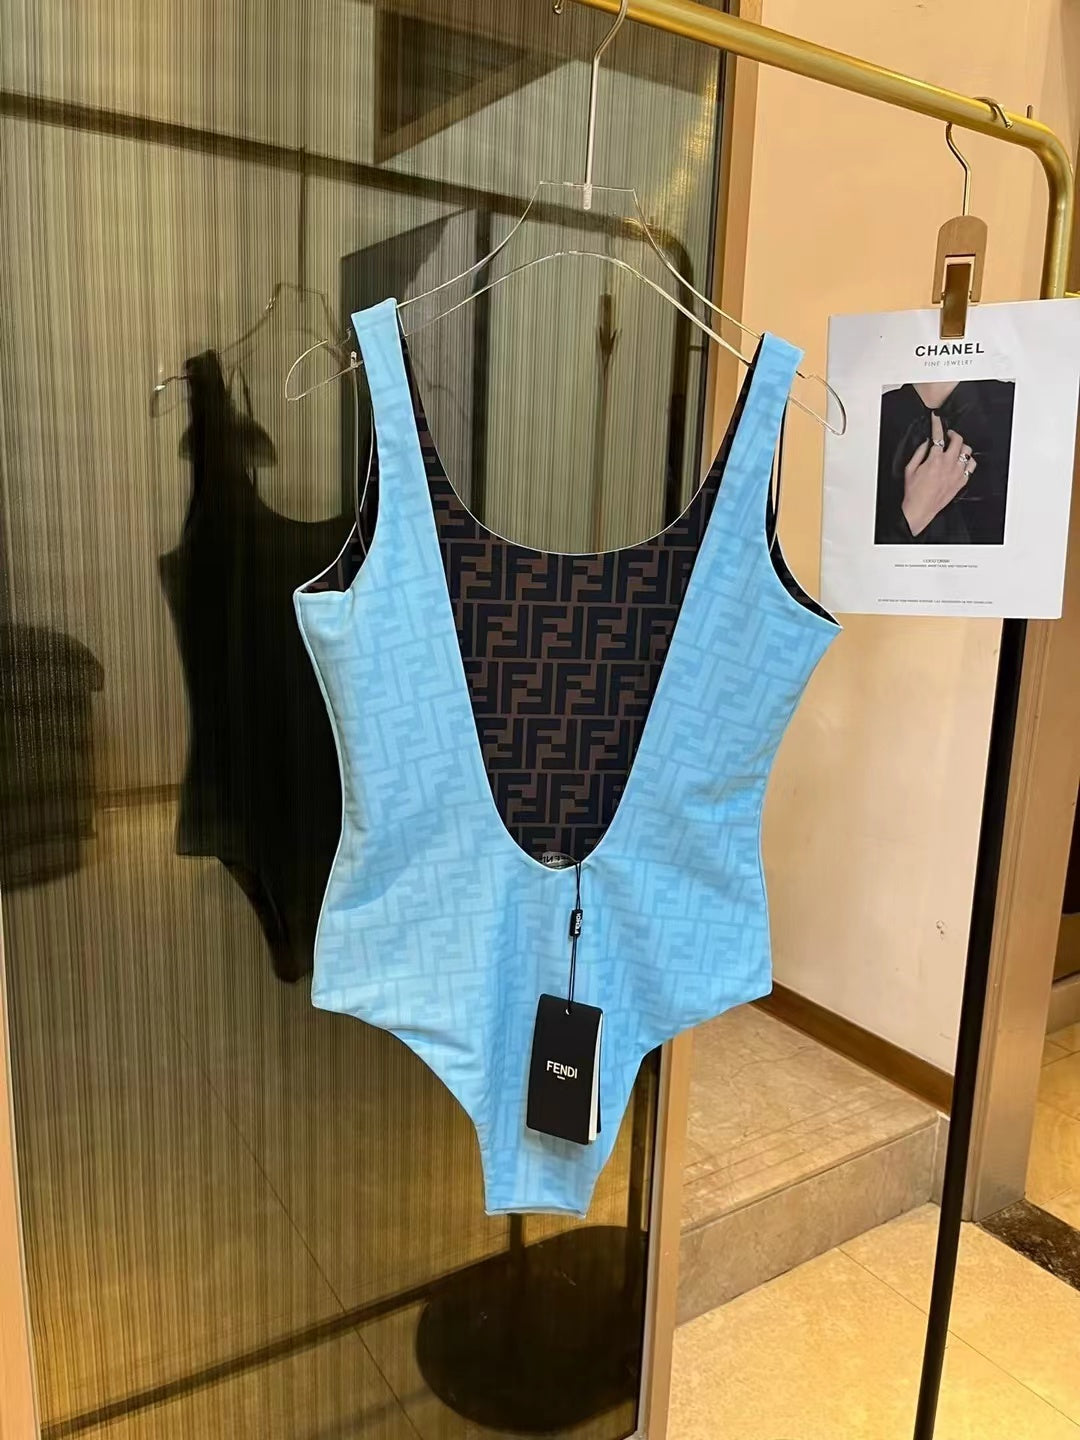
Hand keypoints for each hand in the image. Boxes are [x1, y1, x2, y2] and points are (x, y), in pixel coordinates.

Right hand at [901, 412, 975, 537]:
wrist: (920, 509)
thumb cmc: (913, 492)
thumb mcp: (910, 469)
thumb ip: (919, 453)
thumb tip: (926, 443)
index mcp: (934, 460)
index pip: (938, 436)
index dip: (937, 424)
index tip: (936, 419)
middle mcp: (948, 464)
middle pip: (958, 440)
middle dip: (953, 434)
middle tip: (948, 434)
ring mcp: (957, 473)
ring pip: (968, 451)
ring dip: (962, 447)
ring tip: (956, 448)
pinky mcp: (961, 482)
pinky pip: (971, 466)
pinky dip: (968, 461)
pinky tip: (962, 462)